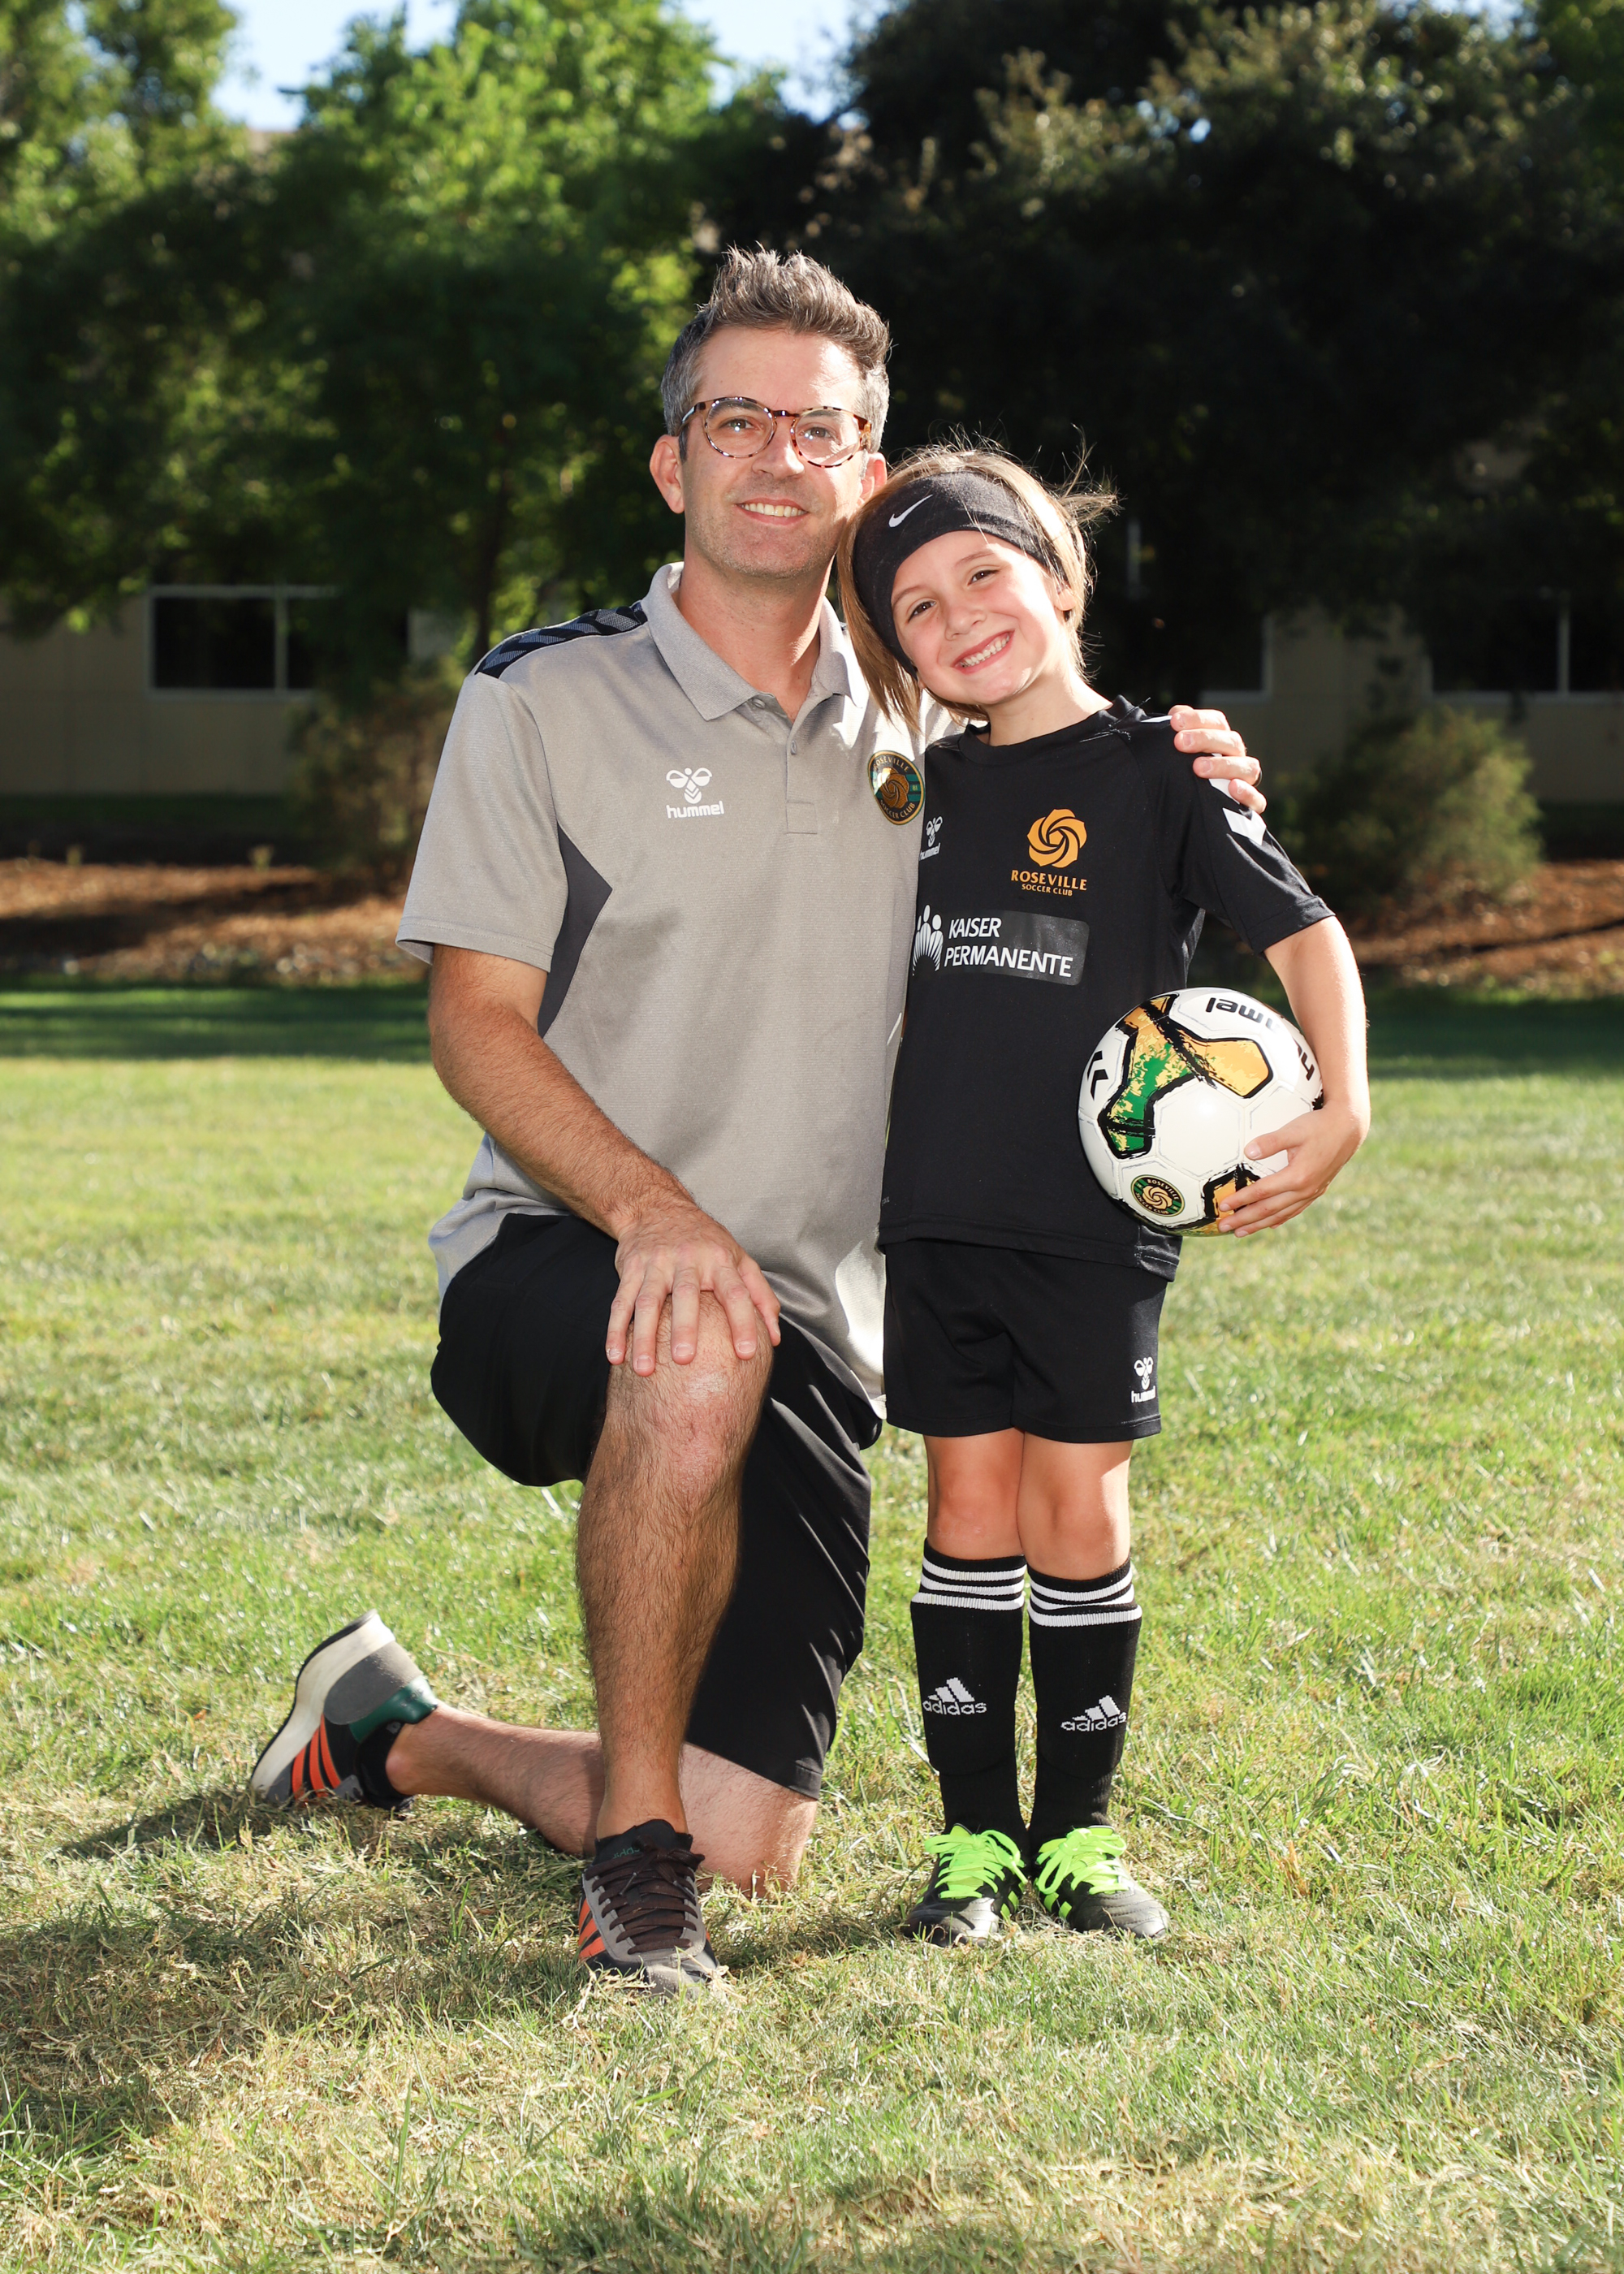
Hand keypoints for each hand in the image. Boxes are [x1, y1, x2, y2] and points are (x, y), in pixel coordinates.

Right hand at [607, 1197, 781, 1375]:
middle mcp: (688, 1260)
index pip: (735, 1293)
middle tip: (685, 1359)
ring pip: (647, 1302)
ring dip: (643, 1337)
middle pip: (686, 1295)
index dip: (744, 1322)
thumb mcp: (739, 1258)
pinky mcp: (631, 1269)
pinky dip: (615, 1330)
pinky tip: (615, 1356)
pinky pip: (621, 1302)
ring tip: (644, 1370)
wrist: (657, 1207)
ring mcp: (656, 1264)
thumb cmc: (705, 1240)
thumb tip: (776, 1337)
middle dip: (685, 1327)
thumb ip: (760, 1297)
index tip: (747, 1353)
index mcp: (719, 1260)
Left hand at [1169, 703, 1265, 815]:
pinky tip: (1232, 787)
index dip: (1198, 719)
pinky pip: (1258, 800)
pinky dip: (1248, 793)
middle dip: (1205, 739)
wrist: (1190, 817)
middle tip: (1180, 742)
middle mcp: (1236, 758)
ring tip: (1198, 768)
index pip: (1217, 722)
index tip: (1175, 722)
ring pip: (1248, 767)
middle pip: (1231, 741)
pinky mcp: (1250, 807)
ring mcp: (1246, 781)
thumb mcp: (1176, 757)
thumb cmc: (1183, 778)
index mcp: (1221, 742)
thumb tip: (1173, 716)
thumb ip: (1177, 734)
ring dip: (1223, 765)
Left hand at [1217, 1100, 1368, 1235]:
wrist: (1349, 1128)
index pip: (1262, 1192)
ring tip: (1240, 1233)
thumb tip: (1248, 1151)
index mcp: (1298, 1176)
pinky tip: (1271, 1225)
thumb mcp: (1294, 1129)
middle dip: (1244, 1220)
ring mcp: (1313, 1192)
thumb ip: (1270, 1141)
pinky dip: (1280, 1219)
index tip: (1222, 1206)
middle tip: (1223, 1227)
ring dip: (1259, 1224)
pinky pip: (1295, 1210)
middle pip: (1269, 1210)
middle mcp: (1305, 1189)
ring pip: (1281, 1214)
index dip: (1241, 1200)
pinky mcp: (1318, 1190)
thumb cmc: (1319, 1125)